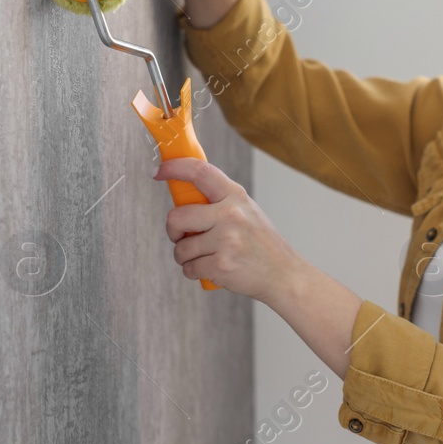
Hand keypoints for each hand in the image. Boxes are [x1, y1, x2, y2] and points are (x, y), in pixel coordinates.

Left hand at [155, 156, 304, 302]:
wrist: (284, 275)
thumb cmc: (261, 244)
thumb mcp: (247, 211)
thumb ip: (219, 202)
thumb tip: (184, 196)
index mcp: (236, 196)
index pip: (199, 171)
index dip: (174, 168)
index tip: (159, 172)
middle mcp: (231, 214)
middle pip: (177, 216)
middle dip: (173, 230)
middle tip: (181, 237)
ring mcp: (226, 240)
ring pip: (181, 248)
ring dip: (184, 257)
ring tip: (203, 257)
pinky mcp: (221, 265)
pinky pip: (189, 268)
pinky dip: (193, 272)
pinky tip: (210, 270)